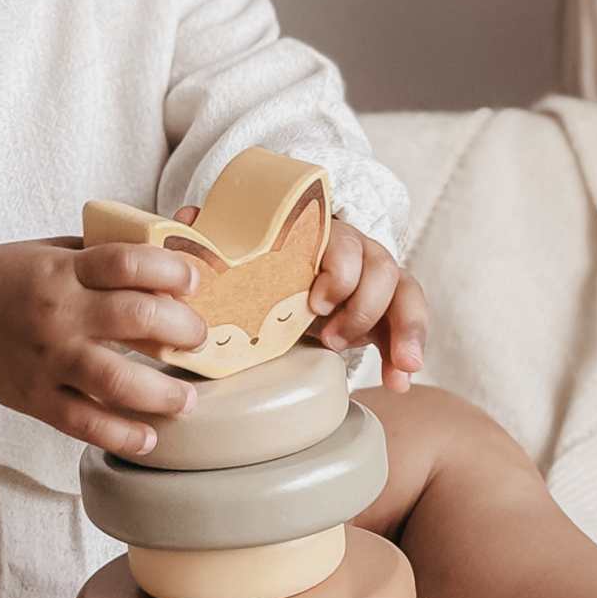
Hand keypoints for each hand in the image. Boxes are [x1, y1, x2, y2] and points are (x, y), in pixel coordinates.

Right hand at [0, 236, 208, 458]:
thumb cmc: (13, 277)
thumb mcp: (60, 249)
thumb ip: (118, 246)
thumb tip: (187, 222)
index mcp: (64, 270)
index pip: (128, 262)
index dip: (172, 270)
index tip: (195, 281)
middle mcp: (59, 313)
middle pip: (136, 318)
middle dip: (183, 329)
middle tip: (198, 338)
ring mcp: (48, 359)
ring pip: (117, 380)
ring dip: (164, 393)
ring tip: (187, 398)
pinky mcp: (37, 399)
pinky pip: (85, 423)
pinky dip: (122, 435)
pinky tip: (148, 436)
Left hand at [172, 205, 426, 392]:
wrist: (287, 286)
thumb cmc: (268, 268)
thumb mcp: (244, 255)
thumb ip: (219, 237)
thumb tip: (187, 216)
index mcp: (323, 234)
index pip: (343, 241)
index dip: (338, 271)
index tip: (317, 304)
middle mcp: (359, 251)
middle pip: (382, 265)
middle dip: (363, 305)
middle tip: (332, 340)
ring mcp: (379, 281)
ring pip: (407, 293)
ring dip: (403, 330)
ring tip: (398, 367)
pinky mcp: (390, 311)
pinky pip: (409, 326)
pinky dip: (408, 353)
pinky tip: (401, 382)